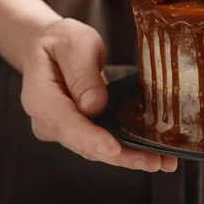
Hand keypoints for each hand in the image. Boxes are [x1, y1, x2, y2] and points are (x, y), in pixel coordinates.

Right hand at [20, 18, 177, 171]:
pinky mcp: (83, 130)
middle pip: (86, 145)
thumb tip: (95, 105)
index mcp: (40, 98)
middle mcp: (50, 122)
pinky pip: (106, 142)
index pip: (66, 124)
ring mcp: (66, 129)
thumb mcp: (74, 45)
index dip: (90, 139)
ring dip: (130, 157)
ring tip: (163, 161)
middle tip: (154, 162)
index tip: (114, 148)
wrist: (49, 46)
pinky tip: (155, 153)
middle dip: (121, 156)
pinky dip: (129, 149)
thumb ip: (82, 73)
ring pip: (98, 149)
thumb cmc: (61, 42)